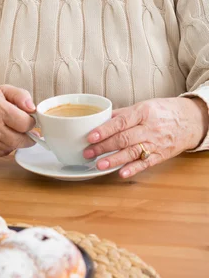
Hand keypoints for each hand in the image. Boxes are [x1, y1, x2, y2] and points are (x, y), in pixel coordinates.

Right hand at [0, 85, 35, 157]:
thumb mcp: (3, 90)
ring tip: (9, 130)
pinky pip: (2, 154)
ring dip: (15, 141)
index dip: (31, 123)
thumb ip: (21, 95)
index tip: (28, 120)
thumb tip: (33, 109)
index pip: (25, 124)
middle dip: (26, 136)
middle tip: (23, 129)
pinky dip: (5, 147)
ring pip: (12, 148)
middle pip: (20, 140)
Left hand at [83, 97, 207, 178]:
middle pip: (124, 139)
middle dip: (104, 146)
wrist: (190, 121)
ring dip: (114, 160)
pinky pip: (146, 163)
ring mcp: (155, 143)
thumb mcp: (144, 106)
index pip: (121, 122)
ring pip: (132, 152)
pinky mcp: (161, 155)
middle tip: (88, 152)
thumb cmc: (164, 111)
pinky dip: (133, 169)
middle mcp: (149, 128)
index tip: (91, 136)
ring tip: (99, 164)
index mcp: (143, 112)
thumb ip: (123, 113)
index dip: (105, 130)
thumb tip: (101, 117)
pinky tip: (121, 173)